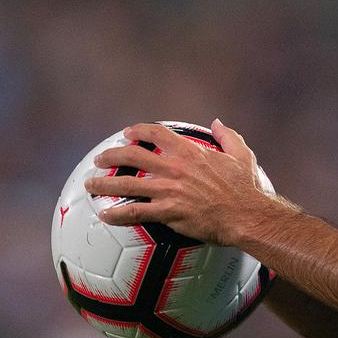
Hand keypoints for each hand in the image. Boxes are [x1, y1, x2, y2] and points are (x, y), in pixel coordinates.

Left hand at [83, 120, 277, 245]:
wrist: (247, 215)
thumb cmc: (247, 188)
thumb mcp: (242, 155)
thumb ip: (228, 136)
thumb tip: (218, 122)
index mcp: (189, 152)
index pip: (156, 134)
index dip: (138, 132)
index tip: (127, 134)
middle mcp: (174, 168)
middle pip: (133, 156)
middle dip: (112, 156)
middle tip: (100, 159)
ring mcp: (169, 190)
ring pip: (128, 184)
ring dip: (104, 184)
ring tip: (90, 185)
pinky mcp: (169, 212)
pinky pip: (136, 212)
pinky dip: (118, 213)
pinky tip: (105, 215)